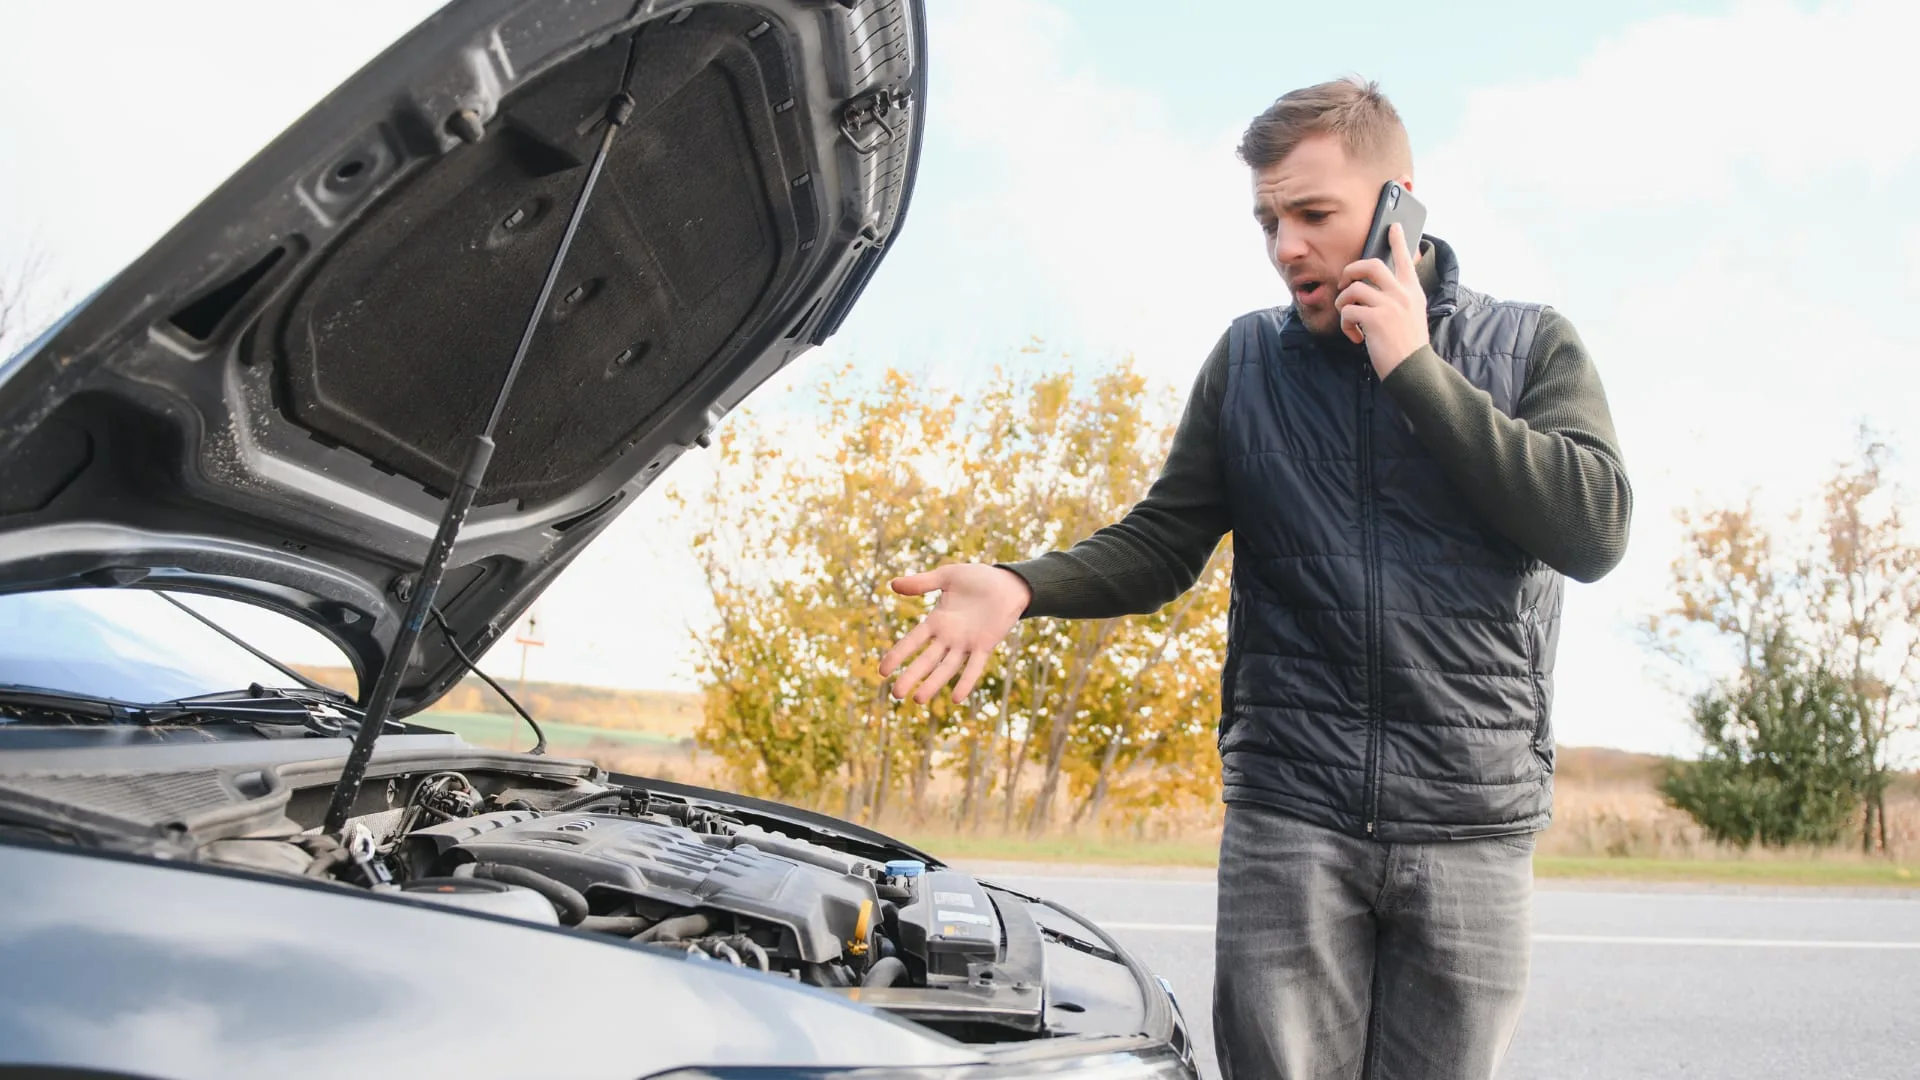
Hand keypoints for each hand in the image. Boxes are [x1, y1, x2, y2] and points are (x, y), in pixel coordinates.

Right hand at [880, 564, 1030, 703]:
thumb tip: (892, 585)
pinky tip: (956, 698)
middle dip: (911, 676)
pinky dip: (966, 681)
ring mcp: (966, 643)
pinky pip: (974, 667)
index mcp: (937, 621)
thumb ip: (921, 583)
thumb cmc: (978, 578)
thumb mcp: (947, 576)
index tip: (882, 671)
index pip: (912, 641)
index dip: (897, 655)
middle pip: (926, 660)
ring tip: (918, 700)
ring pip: (946, 667)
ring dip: (933, 683)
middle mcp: (949, 637)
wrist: (1009, 582)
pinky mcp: (985, 645)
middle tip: (896, 694)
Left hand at [1335, 222, 1428, 378]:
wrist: (1413, 370)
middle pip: (1370, 265)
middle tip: (1344, 283)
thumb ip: (1399, 298)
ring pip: (1352, 289)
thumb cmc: (1408, 346)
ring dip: (1343, 304)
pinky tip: (1356, 337)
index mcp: (1412, 291)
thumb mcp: (1412, 315)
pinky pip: (1347, 311)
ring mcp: (1389, 305)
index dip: (1398, 241)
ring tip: (1350, 320)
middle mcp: (1402, 293)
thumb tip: (1375, 288)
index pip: (1405, 260)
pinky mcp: (1375, 319)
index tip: (1394, 226)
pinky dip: (1346, 325)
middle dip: (1350, 270)